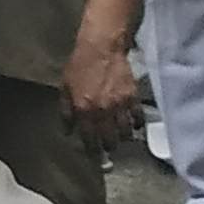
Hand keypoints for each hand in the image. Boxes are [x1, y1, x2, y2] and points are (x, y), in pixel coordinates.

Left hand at [63, 27, 144, 145]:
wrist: (101, 48)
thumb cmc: (80, 66)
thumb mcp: (65, 87)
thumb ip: (66, 111)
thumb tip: (68, 130)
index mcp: (84, 109)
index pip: (89, 139)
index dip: (92, 150)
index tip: (94, 155)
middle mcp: (102, 111)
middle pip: (109, 140)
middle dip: (108, 147)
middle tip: (108, 148)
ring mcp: (120, 106)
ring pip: (125, 133)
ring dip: (122, 138)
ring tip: (121, 138)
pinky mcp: (133, 98)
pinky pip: (138, 118)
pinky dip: (137, 124)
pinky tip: (134, 125)